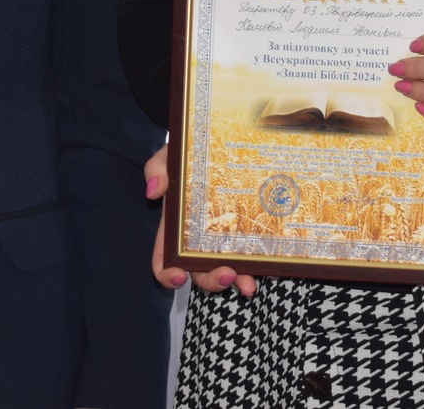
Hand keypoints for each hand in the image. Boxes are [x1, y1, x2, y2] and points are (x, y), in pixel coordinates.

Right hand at [144, 147, 256, 298]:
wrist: (219, 139)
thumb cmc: (188, 153)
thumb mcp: (170, 156)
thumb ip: (157, 168)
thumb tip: (153, 190)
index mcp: (174, 227)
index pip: (165, 259)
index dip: (168, 274)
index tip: (178, 277)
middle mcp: (198, 238)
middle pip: (198, 271)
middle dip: (211, 280)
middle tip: (227, 275)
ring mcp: (223, 237)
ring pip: (227, 268)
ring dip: (237, 280)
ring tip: (248, 284)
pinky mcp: (246, 230)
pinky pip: (252, 252)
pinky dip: (259, 264)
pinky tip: (270, 267)